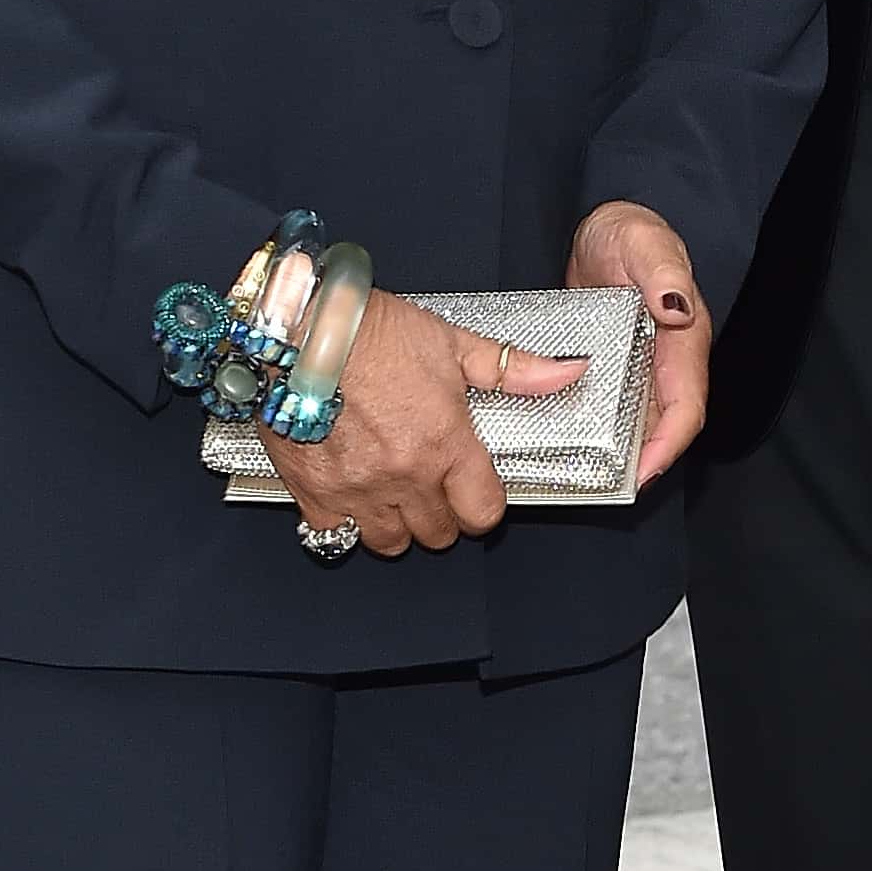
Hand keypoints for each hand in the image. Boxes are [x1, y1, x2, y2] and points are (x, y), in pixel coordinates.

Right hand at [259, 285, 581, 556]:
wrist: (303, 327)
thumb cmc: (374, 331)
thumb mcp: (452, 343)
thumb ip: (512, 370)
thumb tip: (567, 372)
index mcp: (447, 443)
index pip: (483, 512)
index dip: (482, 507)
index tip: (473, 493)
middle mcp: (406, 474)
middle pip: (438, 533)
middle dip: (440, 515)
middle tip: (431, 486)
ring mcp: (359, 489)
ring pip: (389, 542)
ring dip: (396, 525)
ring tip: (392, 494)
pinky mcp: (315, 491)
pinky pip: (336, 534)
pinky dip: (344, 523)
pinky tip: (350, 494)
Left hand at [569, 199, 709, 483]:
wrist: (602, 227)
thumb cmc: (630, 233)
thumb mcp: (645, 244)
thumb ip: (662, 272)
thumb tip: (677, 306)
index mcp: (683, 343)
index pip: (686, 407)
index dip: (669, 445)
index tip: (643, 473)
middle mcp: (664, 364)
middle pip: (660, 427)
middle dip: (639, 463)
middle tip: (605, 489)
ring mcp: (638, 369)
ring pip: (634, 423)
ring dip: (616, 452)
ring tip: (584, 477)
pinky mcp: (612, 368)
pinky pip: (610, 407)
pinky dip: (595, 429)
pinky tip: (566, 443)